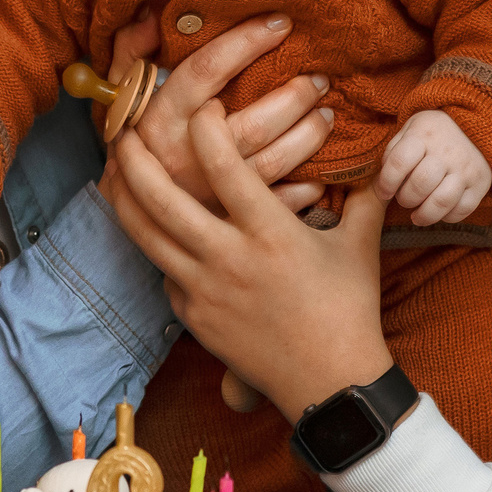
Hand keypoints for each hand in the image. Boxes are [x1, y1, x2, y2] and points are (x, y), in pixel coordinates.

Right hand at [100, 13, 334, 212]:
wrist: (128, 208)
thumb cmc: (136, 137)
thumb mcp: (122, 91)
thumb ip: (131, 50)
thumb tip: (149, 15)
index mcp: (161, 118)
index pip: (205, 71)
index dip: (246, 42)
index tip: (281, 23)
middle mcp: (187, 156)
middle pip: (252, 122)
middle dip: (294, 96)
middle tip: (319, 79)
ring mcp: (210, 192)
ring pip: (273, 161)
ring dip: (309, 136)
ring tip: (327, 115)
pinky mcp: (228, 218)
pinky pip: (278, 202)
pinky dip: (305, 188)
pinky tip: (321, 171)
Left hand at [107, 102, 393, 416]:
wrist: (331, 383)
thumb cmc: (350, 310)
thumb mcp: (360, 247)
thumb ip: (362, 197)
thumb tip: (378, 156)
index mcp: (270, 233)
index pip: (225, 166)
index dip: (207, 128)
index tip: (203, 108)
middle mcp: (229, 259)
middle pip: (163, 200)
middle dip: (136, 161)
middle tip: (124, 132)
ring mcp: (204, 290)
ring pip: (147, 237)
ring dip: (125, 200)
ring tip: (113, 174)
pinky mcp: (193, 317)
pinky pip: (165, 274)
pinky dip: (157, 250)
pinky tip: (154, 232)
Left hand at [375, 109, 491, 225]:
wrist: (477, 125)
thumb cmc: (434, 132)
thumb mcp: (411, 129)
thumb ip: (394, 151)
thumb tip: (382, 182)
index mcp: (424, 134)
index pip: (399, 163)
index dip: (386, 183)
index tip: (384, 192)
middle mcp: (447, 151)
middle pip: (420, 184)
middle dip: (405, 199)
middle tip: (404, 199)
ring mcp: (466, 168)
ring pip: (441, 202)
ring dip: (424, 215)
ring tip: (417, 215)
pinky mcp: (481, 183)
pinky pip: (462, 209)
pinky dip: (447, 217)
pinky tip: (439, 212)